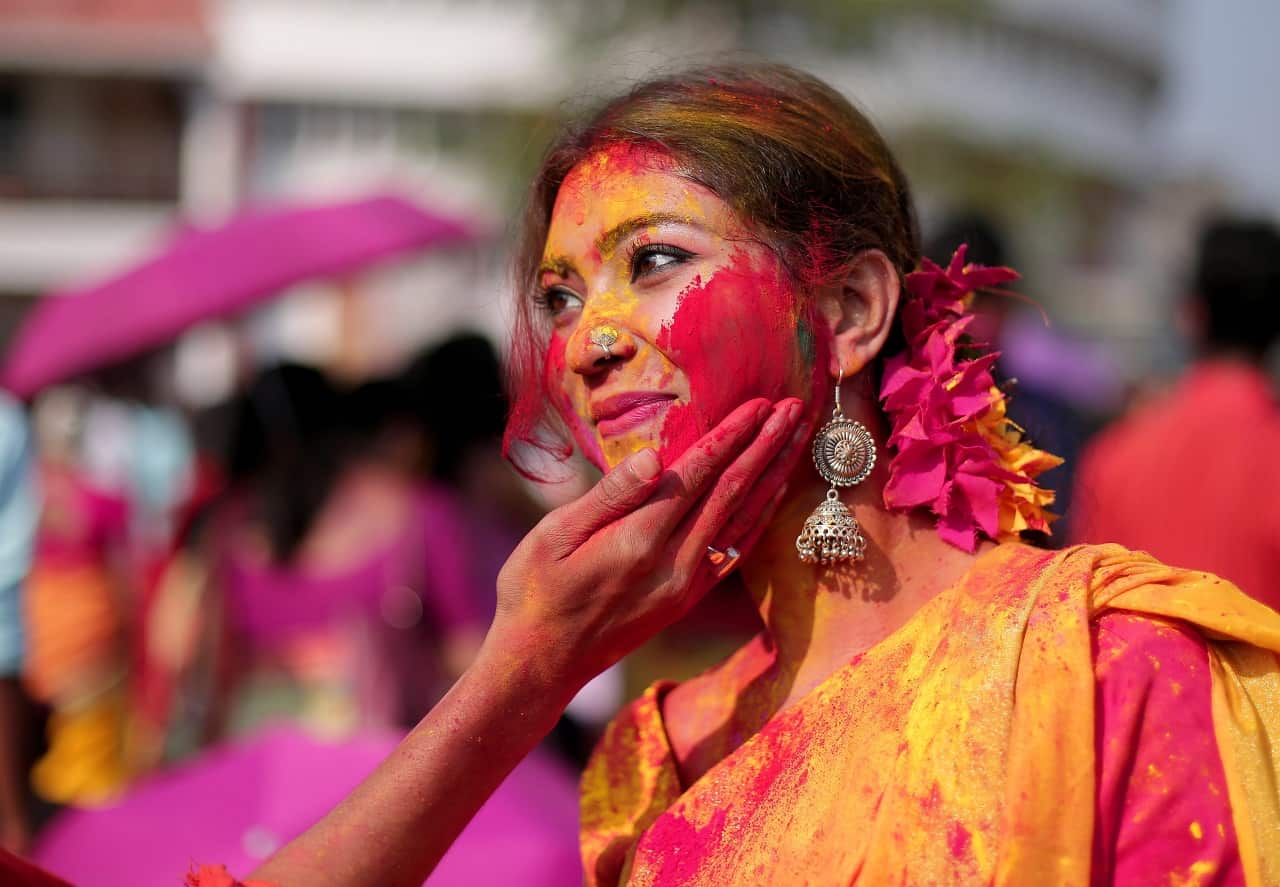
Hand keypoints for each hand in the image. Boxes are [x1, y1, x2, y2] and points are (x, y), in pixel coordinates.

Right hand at [490, 396, 808, 694]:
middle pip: (733, 491)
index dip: (732, 435)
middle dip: (767, 445)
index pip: (698, 474)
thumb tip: (656, 458)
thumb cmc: (533, 591)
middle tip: (796, 406)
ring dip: (773, 474)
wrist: (541, 663)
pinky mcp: (688, 598)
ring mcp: (686, 584)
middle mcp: (673, 562)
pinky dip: (760, 516)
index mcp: (638, 539)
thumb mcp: (553, 536)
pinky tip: (773, 493)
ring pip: (743, 518)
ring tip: (797, 437)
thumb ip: (609, 496)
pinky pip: (736, 549)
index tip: (760, 403)